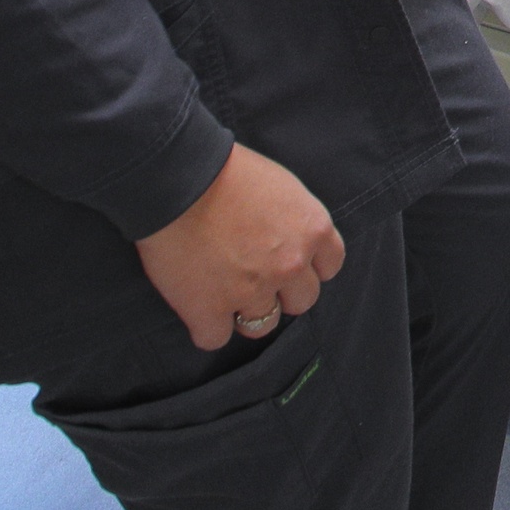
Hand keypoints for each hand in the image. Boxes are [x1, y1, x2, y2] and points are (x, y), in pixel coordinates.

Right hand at [137, 144, 343, 352]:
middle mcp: (290, 265)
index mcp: (313, 230)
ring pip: (262, 325)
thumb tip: (291, 240)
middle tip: (253, 277)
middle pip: (301, 301)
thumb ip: (294, 221)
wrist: (179, 179)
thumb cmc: (227, 171)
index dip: (307, 267)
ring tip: (223, 291)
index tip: (287, 263)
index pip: (330, 267)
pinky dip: (205, 327)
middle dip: (280, 292)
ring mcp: (251, 292)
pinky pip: (214, 339)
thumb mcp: (282, 187)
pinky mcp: (210, 310)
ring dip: (245, 313)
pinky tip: (197, 307)